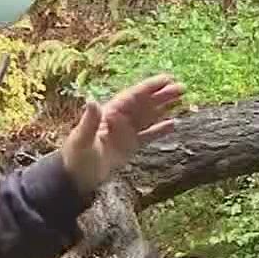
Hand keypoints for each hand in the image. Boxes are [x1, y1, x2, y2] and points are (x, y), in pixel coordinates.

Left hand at [60, 74, 185, 194]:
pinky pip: (148, 135)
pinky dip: (160, 129)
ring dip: (164, 108)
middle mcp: (120, 120)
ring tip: (182, 100)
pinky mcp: (130, 146)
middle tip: (181, 87)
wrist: (78, 178)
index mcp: (109, 113)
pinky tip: (173, 124)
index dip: (149, 88)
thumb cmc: (77, 157)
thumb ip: (90, 121)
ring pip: (149, 116)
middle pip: (144, 104)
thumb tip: (92, 101)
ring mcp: (126, 133)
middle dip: (161, 95)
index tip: (166, 79)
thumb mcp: (82, 139)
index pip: (133, 97)